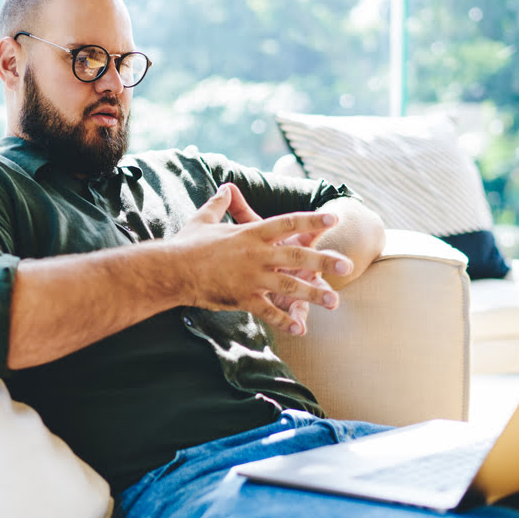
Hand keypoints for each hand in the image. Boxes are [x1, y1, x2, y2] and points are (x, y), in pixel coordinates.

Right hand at [170, 183, 351, 335]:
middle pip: (297, 256)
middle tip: (346, 266)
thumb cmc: (186, 244)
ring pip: (289, 285)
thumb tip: (225, 188)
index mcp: (251, 233)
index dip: (311, 219)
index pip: (287, 223)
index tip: (332, 217)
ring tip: (334, 300)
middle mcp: (256, 254)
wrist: (171, 269)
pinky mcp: (243, 298)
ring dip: (313, 294)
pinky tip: (301, 329)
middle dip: (324, 261)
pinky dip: (285, 321)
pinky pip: (268, 311)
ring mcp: (251, 277)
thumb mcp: (204, 219)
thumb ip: (219, 204)